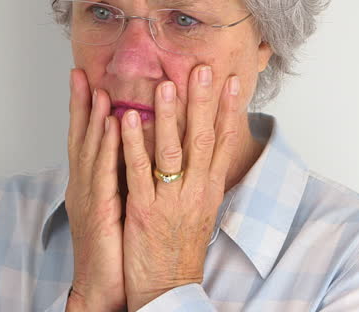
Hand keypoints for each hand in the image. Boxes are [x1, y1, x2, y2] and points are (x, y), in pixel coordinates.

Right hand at [65, 68, 125, 311]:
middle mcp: (84, 187)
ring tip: (100, 89)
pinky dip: (110, 147)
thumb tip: (132, 151)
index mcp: (90, 185)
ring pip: (92, 151)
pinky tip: (115, 126)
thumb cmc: (113, 249)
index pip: (85, 138)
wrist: (103, 287)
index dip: (83, 108)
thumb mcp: (117, 205)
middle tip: (80, 72)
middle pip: (81, 138)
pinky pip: (106, 173)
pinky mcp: (100, 212)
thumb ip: (120, 176)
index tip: (84, 78)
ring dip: (95, 119)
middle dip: (80, 104)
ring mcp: (89, 199)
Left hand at [120, 65, 241, 310]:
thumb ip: (201, 179)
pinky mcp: (144, 211)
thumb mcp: (201, 211)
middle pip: (203, 138)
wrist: (168, 289)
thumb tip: (205, 150)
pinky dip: (133, 143)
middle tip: (203, 69)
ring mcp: (170, 200)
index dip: (228, 110)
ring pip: (172, 150)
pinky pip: (139, 171)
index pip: (224, 142)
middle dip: (203, 102)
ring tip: (166, 84)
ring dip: (169, 115)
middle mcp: (195, 191)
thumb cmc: (181, 250)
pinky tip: (127, 119)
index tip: (231, 81)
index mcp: (210, 189)